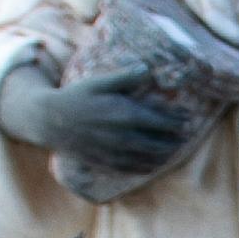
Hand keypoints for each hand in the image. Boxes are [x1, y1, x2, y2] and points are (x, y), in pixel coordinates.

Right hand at [45, 75, 202, 181]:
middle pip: (159, 143)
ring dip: (164, 156)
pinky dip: (146, 168)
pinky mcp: (106, 162)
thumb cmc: (76, 96)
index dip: (177, 121)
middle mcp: (124, 136)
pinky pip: (132, 169)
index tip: (188, 120)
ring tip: (173, 152)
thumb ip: (126, 77)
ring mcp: (116, 152)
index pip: (161, 121)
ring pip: (148, 158)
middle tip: (185, 138)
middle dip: (175, 141)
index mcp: (126, 113)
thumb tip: (148, 69)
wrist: (50, 120)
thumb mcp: (100, 81)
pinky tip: (152, 166)